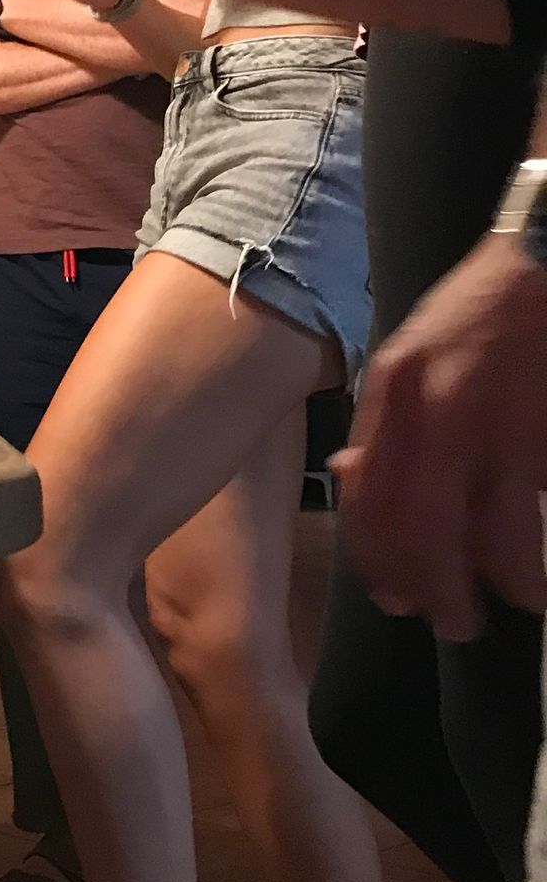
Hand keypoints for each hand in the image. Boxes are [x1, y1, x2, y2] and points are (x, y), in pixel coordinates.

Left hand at [335, 234, 546, 639]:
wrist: (544, 259)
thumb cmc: (480, 308)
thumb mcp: (412, 351)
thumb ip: (386, 414)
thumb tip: (354, 470)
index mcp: (394, 390)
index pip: (369, 493)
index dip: (378, 554)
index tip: (391, 593)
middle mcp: (437, 411)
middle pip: (423, 527)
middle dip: (436, 587)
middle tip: (450, 622)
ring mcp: (498, 424)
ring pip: (492, 534)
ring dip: (503, 583)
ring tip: (518, 602)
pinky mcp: (541, 434)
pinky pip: (533, 515)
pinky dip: (536, 556)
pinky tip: (540, 576)